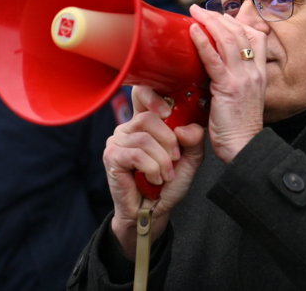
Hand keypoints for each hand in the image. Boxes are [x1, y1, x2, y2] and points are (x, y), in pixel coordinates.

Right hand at [105, 87, 204, 259]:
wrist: (153, 211)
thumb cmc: (168, 183)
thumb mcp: (189, 159)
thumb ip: (193, 140)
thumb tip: (186, 127)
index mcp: (146, 122)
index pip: (143, 94)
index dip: (155, 96)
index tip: (169, 111)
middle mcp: (128, 127)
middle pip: (149, 117)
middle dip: (168, 140)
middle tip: (175, 160)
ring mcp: (117, 141)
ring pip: (145, 138)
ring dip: (162, 160)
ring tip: (165, 175)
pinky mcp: (111, 157)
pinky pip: (137, 154)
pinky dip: (152, 168)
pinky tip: (154, 179)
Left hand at [189, 4, 266, 163]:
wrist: (244, 149)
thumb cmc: (238, 130)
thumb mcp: (241, 99)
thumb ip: (233, 82)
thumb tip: (214, 72)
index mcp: (259, 74)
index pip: (257, 37)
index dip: (240, 23)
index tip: (222, 17)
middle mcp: (254, 72)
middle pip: (240, 33)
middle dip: (219, 17)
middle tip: (201, 9)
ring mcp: (243, 78)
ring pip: (228, 40)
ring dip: (210, 22)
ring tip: (195, 12)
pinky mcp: (228, 87)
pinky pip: (214, 59)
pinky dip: (203, 42)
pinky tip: (193, 31)